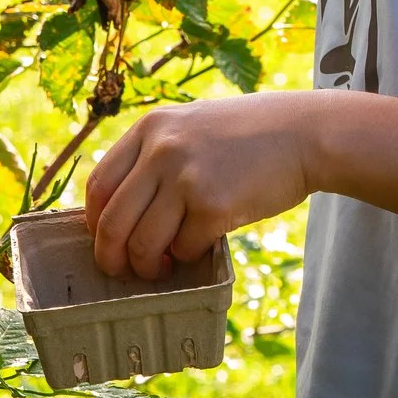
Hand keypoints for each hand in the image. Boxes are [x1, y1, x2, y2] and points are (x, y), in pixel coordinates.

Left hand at [82, 93, 323, 279]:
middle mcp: (161, 150)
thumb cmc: (247, 136)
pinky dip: (188, 256)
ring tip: (162, 267)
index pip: (99, 185)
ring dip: (148, 266)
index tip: (105, 239)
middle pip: (111, 221)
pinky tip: (199, 247)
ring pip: (143, 244)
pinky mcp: (214, 206)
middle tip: (122, 271)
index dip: (94, 222)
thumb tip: (121, 211)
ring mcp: (186, 178)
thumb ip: (155, 156)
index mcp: (150, 128)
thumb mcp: (190, 126)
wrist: (303, 134)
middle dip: (112, 257)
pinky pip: (184, 248)